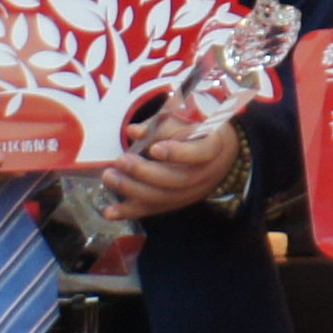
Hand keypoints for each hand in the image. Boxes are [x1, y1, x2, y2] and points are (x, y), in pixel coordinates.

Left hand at [98, 116, 240, 219]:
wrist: (222, 155)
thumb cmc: (200, 131)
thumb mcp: (187, 121)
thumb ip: (160, 125)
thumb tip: (133, 131)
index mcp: (212, 148)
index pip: (199, 153)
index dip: (177, 153)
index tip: (155, 149)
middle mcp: (204, 175)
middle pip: (176, 180)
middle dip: (145, 172)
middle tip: (122, 160)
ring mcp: (191, 193)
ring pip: (163, 198)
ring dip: (133, 190)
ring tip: (110, 177)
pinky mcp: (177, 203)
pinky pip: (153, 209)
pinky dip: (130, 211)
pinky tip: (110, 212)